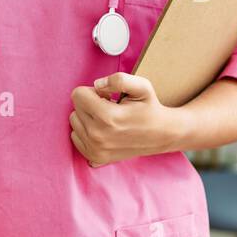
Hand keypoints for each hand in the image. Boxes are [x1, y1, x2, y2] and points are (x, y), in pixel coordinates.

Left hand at [69, 72, 184, 167]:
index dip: (93, 91)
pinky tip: (104, 130)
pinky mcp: (95, 157)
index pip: (78, 95)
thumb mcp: (142, 86)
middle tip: (110, 108)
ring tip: (108, 119)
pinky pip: (75, 137)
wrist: (161, 135)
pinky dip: (86, 131)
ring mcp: (95, 149)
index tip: (108, 97)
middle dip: (90, 103)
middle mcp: (98, 135)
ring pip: (74, 122)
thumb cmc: (150, 108)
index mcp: (107, 117)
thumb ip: (118, 79)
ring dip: (87, 117)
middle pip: (75, 108)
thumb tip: (97, 85)